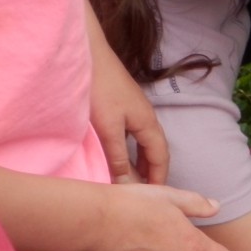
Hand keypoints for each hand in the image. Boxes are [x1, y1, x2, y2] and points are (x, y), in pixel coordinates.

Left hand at [85, 0, 168, 183]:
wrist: (89, 53)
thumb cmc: (99, 88)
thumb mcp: (108, 128)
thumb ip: (118, 156)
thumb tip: (126, 183)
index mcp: (148, 124)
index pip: (161, 158)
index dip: (160, 179)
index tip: (156, 197)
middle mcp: (147, 117)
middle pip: (156, 150)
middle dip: (154, 172)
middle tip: (146, 192)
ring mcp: (136, 109)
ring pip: (145, 142)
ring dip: (142, 161)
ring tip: (134, 178)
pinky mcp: (123, 104)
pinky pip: (135, 134)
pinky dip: (133, 149)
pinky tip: (121, 153)